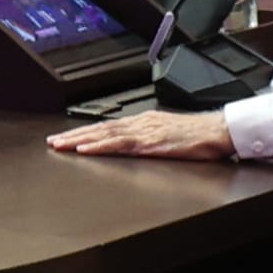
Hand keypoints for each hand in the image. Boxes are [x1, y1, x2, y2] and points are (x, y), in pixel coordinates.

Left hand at [49, 108, 236, 160]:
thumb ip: (151, 141)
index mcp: (144, 122)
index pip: (108, 127)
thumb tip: (135, 148)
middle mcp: (140, 123)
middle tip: (52, 142)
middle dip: (74, 136)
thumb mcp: (169, 137)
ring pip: (104, 135)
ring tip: (61, 146)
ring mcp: (144, 132)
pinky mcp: (151, 143)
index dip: (85, 132)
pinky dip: (100, 146)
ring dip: (80, 140)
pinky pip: (120, 145)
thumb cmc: (200, 137)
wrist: (219, 131)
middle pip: (100, 129)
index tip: (67, 138)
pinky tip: (86, 150)